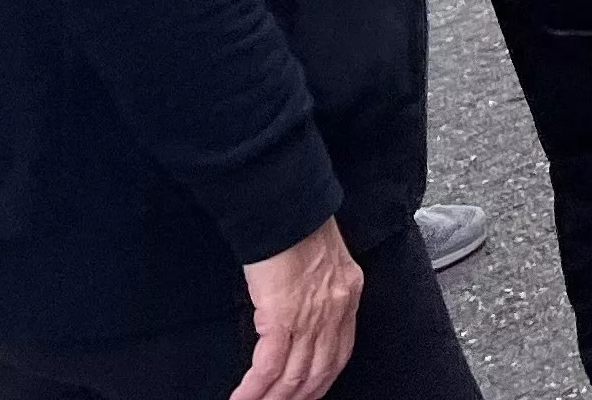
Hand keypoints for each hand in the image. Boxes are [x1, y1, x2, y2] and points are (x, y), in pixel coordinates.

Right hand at [229, 218, 360, 399]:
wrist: (287, 210)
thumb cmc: (300, 227)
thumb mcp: (326, 261)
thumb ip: (321, 290)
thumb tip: (302, 310)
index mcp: (349, 295)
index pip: (341, 351)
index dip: (323, 379)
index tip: (310, 393)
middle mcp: (336, 311)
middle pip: (319, 371)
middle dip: (299, 396)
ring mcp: (310, 318)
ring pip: (294, 375)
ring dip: (274, 399)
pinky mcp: (282, 318)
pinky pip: (268, 366)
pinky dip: (254, 389)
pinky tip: (242, 399)